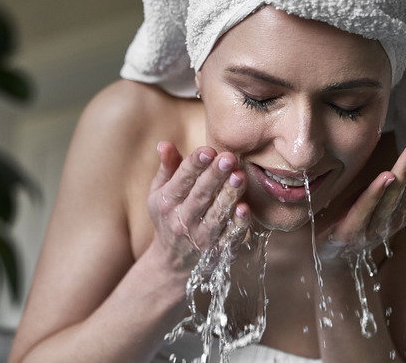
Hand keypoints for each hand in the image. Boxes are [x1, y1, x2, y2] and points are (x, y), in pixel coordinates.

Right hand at [145, 141, 250, 273]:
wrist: (172, 262)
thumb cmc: (169, 217)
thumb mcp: (160, 193)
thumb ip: (167, 168)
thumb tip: (164, 143)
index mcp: (167, 202)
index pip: (182, 180)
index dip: (194, 164)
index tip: (207, 150)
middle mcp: (182, 220)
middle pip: (200, 196)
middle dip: (214, 176)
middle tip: (228, 158)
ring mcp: (200, 238)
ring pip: (216, 215)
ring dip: (228, 196)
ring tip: (239, 176)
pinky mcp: (217, 251)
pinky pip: (229, 236)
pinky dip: (237, 224)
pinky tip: (245, 208)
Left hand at [317, 130, 405, 260]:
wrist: (324, 257)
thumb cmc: (350, 219)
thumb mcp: (373, 197)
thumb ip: (390, 181)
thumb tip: (404, 148)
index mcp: (401, 209)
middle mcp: (392, 219)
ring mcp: (373, 227)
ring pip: (393, 195)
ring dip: (405, 170)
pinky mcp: (351, 232)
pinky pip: (365, 209)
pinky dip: (377, 193)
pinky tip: (386, 176)